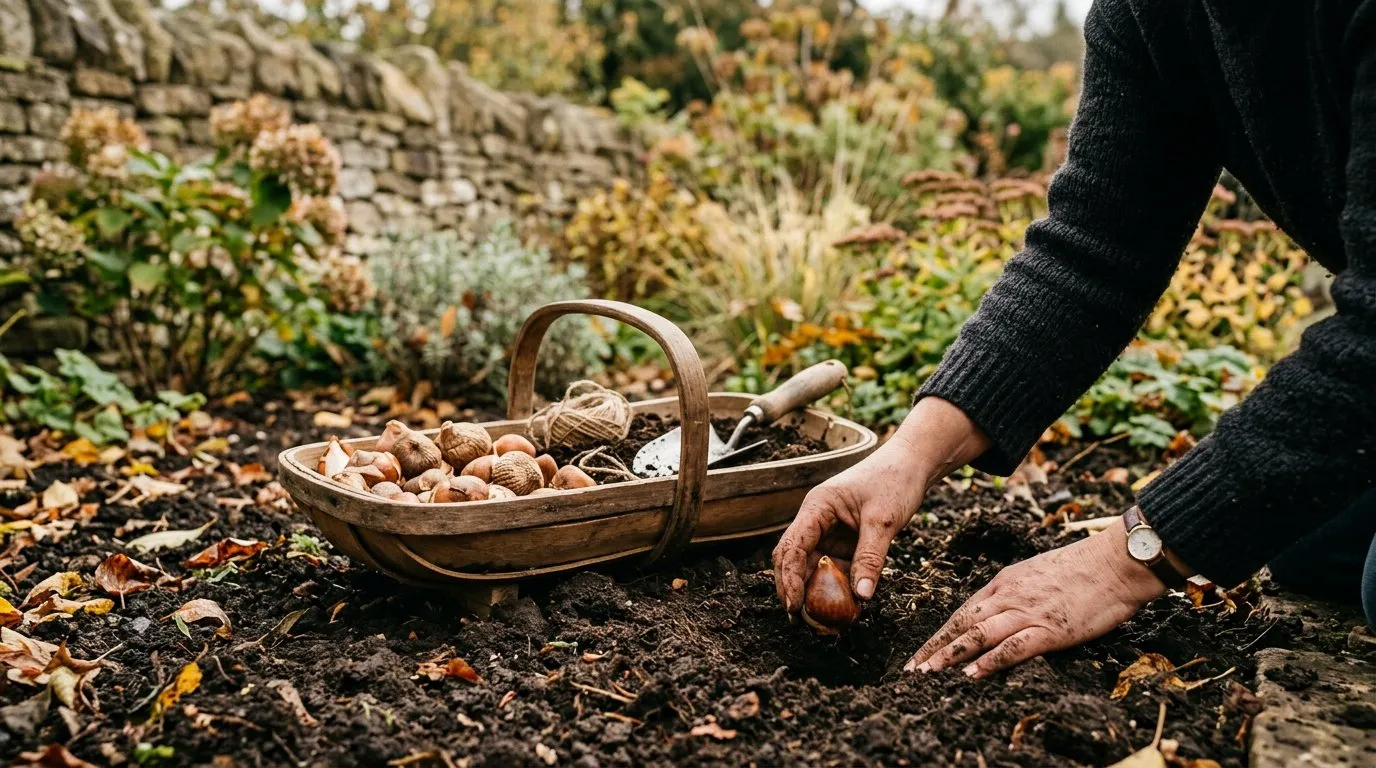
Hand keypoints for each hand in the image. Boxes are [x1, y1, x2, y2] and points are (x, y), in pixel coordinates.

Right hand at [773, 397, 988, 614]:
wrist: (911, 465)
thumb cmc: (894, 481)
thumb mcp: (883, 521)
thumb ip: (870, 557)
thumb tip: (861, 596)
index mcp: (816, 507)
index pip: (792, 546)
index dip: (789, 578)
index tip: (795, 606)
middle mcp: (816, 520)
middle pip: (792, 559)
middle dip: (793, 590)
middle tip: (801, 621)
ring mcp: (827, 532)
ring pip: (810, 567)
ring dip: (814, 593)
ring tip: (821, 622)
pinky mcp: (842, 541)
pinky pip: (832, 568)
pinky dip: (834, 588)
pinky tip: (842, 608)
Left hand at [905, 518, 1167, 677]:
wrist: (1115, 561)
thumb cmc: (1083, 568)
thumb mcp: (1039, 574)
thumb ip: (1018, 592)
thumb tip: (1003, 609)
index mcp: (1005, 582)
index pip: (965, 611)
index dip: (942, 633)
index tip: (924, 650)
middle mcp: (1009, 596)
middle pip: (963, 623)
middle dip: (935, 647)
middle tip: (912, 668)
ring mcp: (1028, 612)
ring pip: (978, 634)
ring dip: (950, 655)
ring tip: (928, 672)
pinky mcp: (1049, 629)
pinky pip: (1013, 647)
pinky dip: (990, 661)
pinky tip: (971, 674)